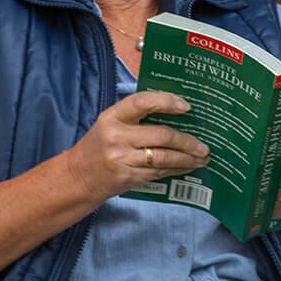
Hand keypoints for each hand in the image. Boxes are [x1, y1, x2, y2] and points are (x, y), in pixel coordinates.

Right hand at [64, 90, 208, 199]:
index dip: (166, 102)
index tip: (186, 106)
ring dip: (188, 158)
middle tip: (203, 144)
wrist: (77, 177)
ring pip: (164, 157)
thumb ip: (136, 116)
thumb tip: (176, 112)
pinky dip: (177, 169)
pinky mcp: (128, 178)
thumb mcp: (110, 124)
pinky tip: (188, 167)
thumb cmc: (99, 146)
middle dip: (187, 140)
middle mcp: (116, 137)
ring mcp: (122, 159)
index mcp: (112, 117)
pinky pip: (160, 172)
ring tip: (203, 157)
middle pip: (161, 135)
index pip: (142, 102)